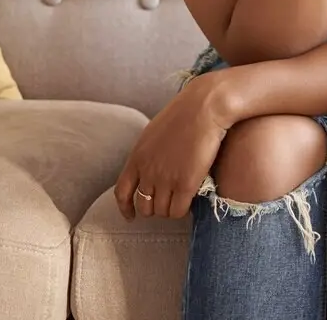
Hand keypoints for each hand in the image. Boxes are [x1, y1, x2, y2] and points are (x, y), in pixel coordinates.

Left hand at [113, 71, 230, 219]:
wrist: (204, 108)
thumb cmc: (184, 114)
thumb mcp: (154, 133)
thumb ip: (147, 154)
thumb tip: (149, 168)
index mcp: (137, 157)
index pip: (122, 192)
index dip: (125, 208)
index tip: (131, 216)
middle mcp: (148, 171)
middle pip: (144, 206)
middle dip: (154, 207)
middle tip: (166, 202)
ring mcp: (165, 179)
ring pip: (162, 211)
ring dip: (170, 209)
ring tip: (181, 200)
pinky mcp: (185, 185)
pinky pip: (178, 211)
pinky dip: (183, 210)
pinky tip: (190, 201)